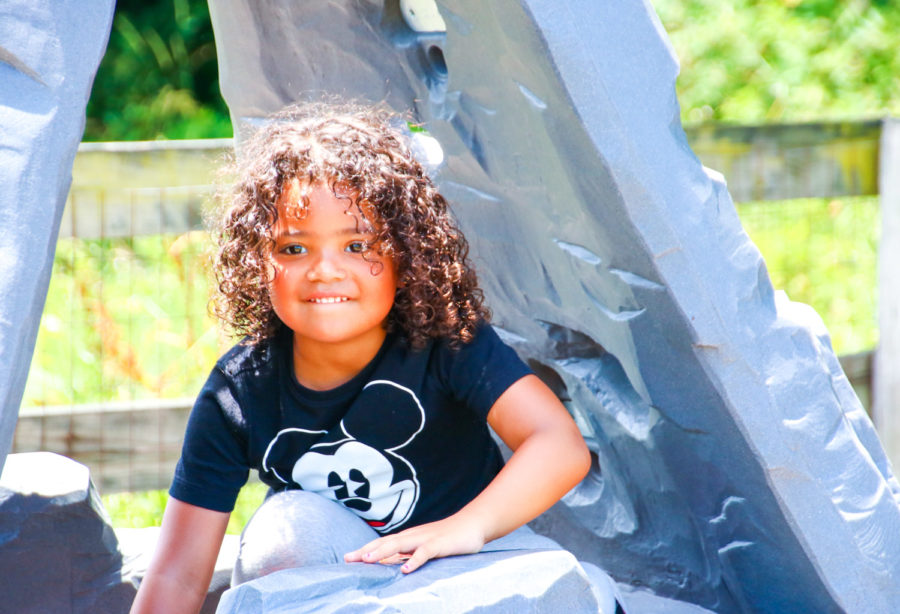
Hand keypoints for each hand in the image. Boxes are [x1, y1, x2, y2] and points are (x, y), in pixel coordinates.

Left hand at [343, 513, 485, 572]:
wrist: (472, 524)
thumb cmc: (448, 538)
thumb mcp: (425, 548)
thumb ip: (409, 555)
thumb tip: (391, 565)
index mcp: (408, 538)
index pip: (382, 543)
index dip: (365, 549)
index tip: (347, 558)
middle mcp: (413, 536)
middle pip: (385, 543)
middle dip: (366, 550)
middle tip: (348, 558)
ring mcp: (425, 539)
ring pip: (400, 545)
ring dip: (382, 552)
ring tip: (367, 560)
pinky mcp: (439, 544)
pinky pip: (425, 553)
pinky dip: (414, 560)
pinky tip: (405, 569)